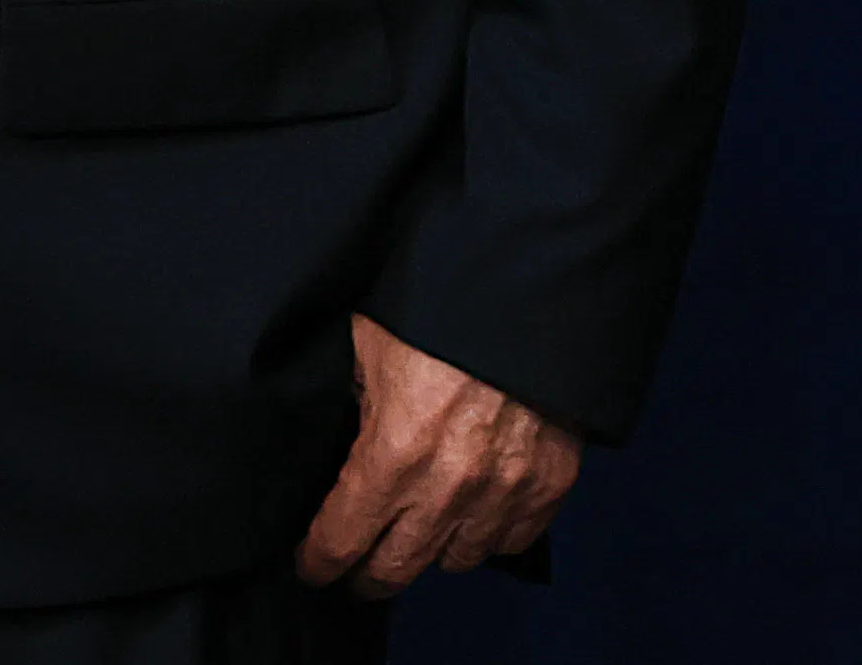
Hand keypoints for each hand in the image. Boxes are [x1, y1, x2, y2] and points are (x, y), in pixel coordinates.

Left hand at [298, 316, 582, 597]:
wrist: (532, 287)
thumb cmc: (447, 309)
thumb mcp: (371, 345)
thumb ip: (350, 399)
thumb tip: (334, 427)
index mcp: (393, 453)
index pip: (338, 544)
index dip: (317, 562)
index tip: (312, 564)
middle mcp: (447, 487)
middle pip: (392, 572)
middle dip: (365, 576)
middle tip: (356, 569)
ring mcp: (504, 491)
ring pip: (454, 563)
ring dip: (433, 551)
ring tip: (422, 533)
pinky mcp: (549, 484)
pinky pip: (511, 541)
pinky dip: (490, 534)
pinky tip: (476, 514)